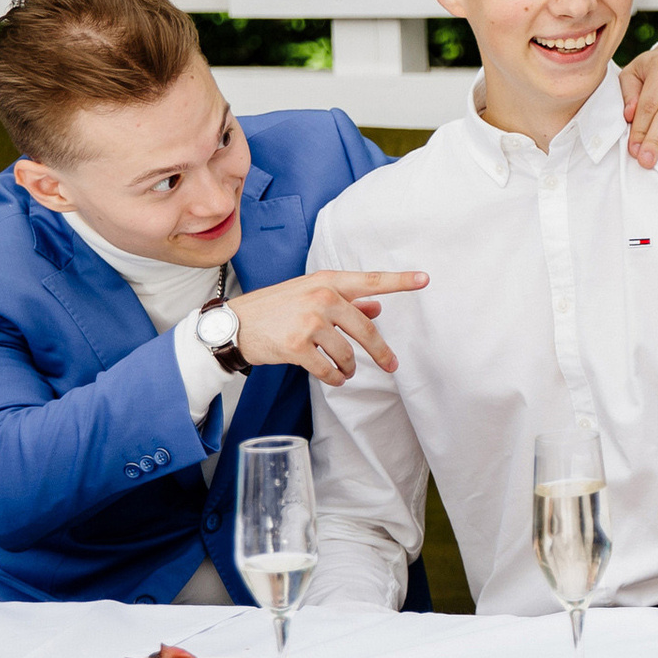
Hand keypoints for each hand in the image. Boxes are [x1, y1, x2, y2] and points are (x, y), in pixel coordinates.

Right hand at [228, 270, 428, 386]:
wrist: (232, 325)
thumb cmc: (276, 308)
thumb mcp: (310, 295)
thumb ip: (346, 301)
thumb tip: (378, 307)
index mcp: (327, 281)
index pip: (370, 280)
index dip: (400, 281)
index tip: (425, 279)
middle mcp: (321, 298)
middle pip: (365, 330)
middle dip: (381, 352)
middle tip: (393, 365)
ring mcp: (309, 322)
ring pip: (347, 354)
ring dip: (350, 368)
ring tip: (346, 371)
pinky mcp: (296, 346)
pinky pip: (329, 370)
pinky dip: (335, 378)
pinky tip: (335, 378)